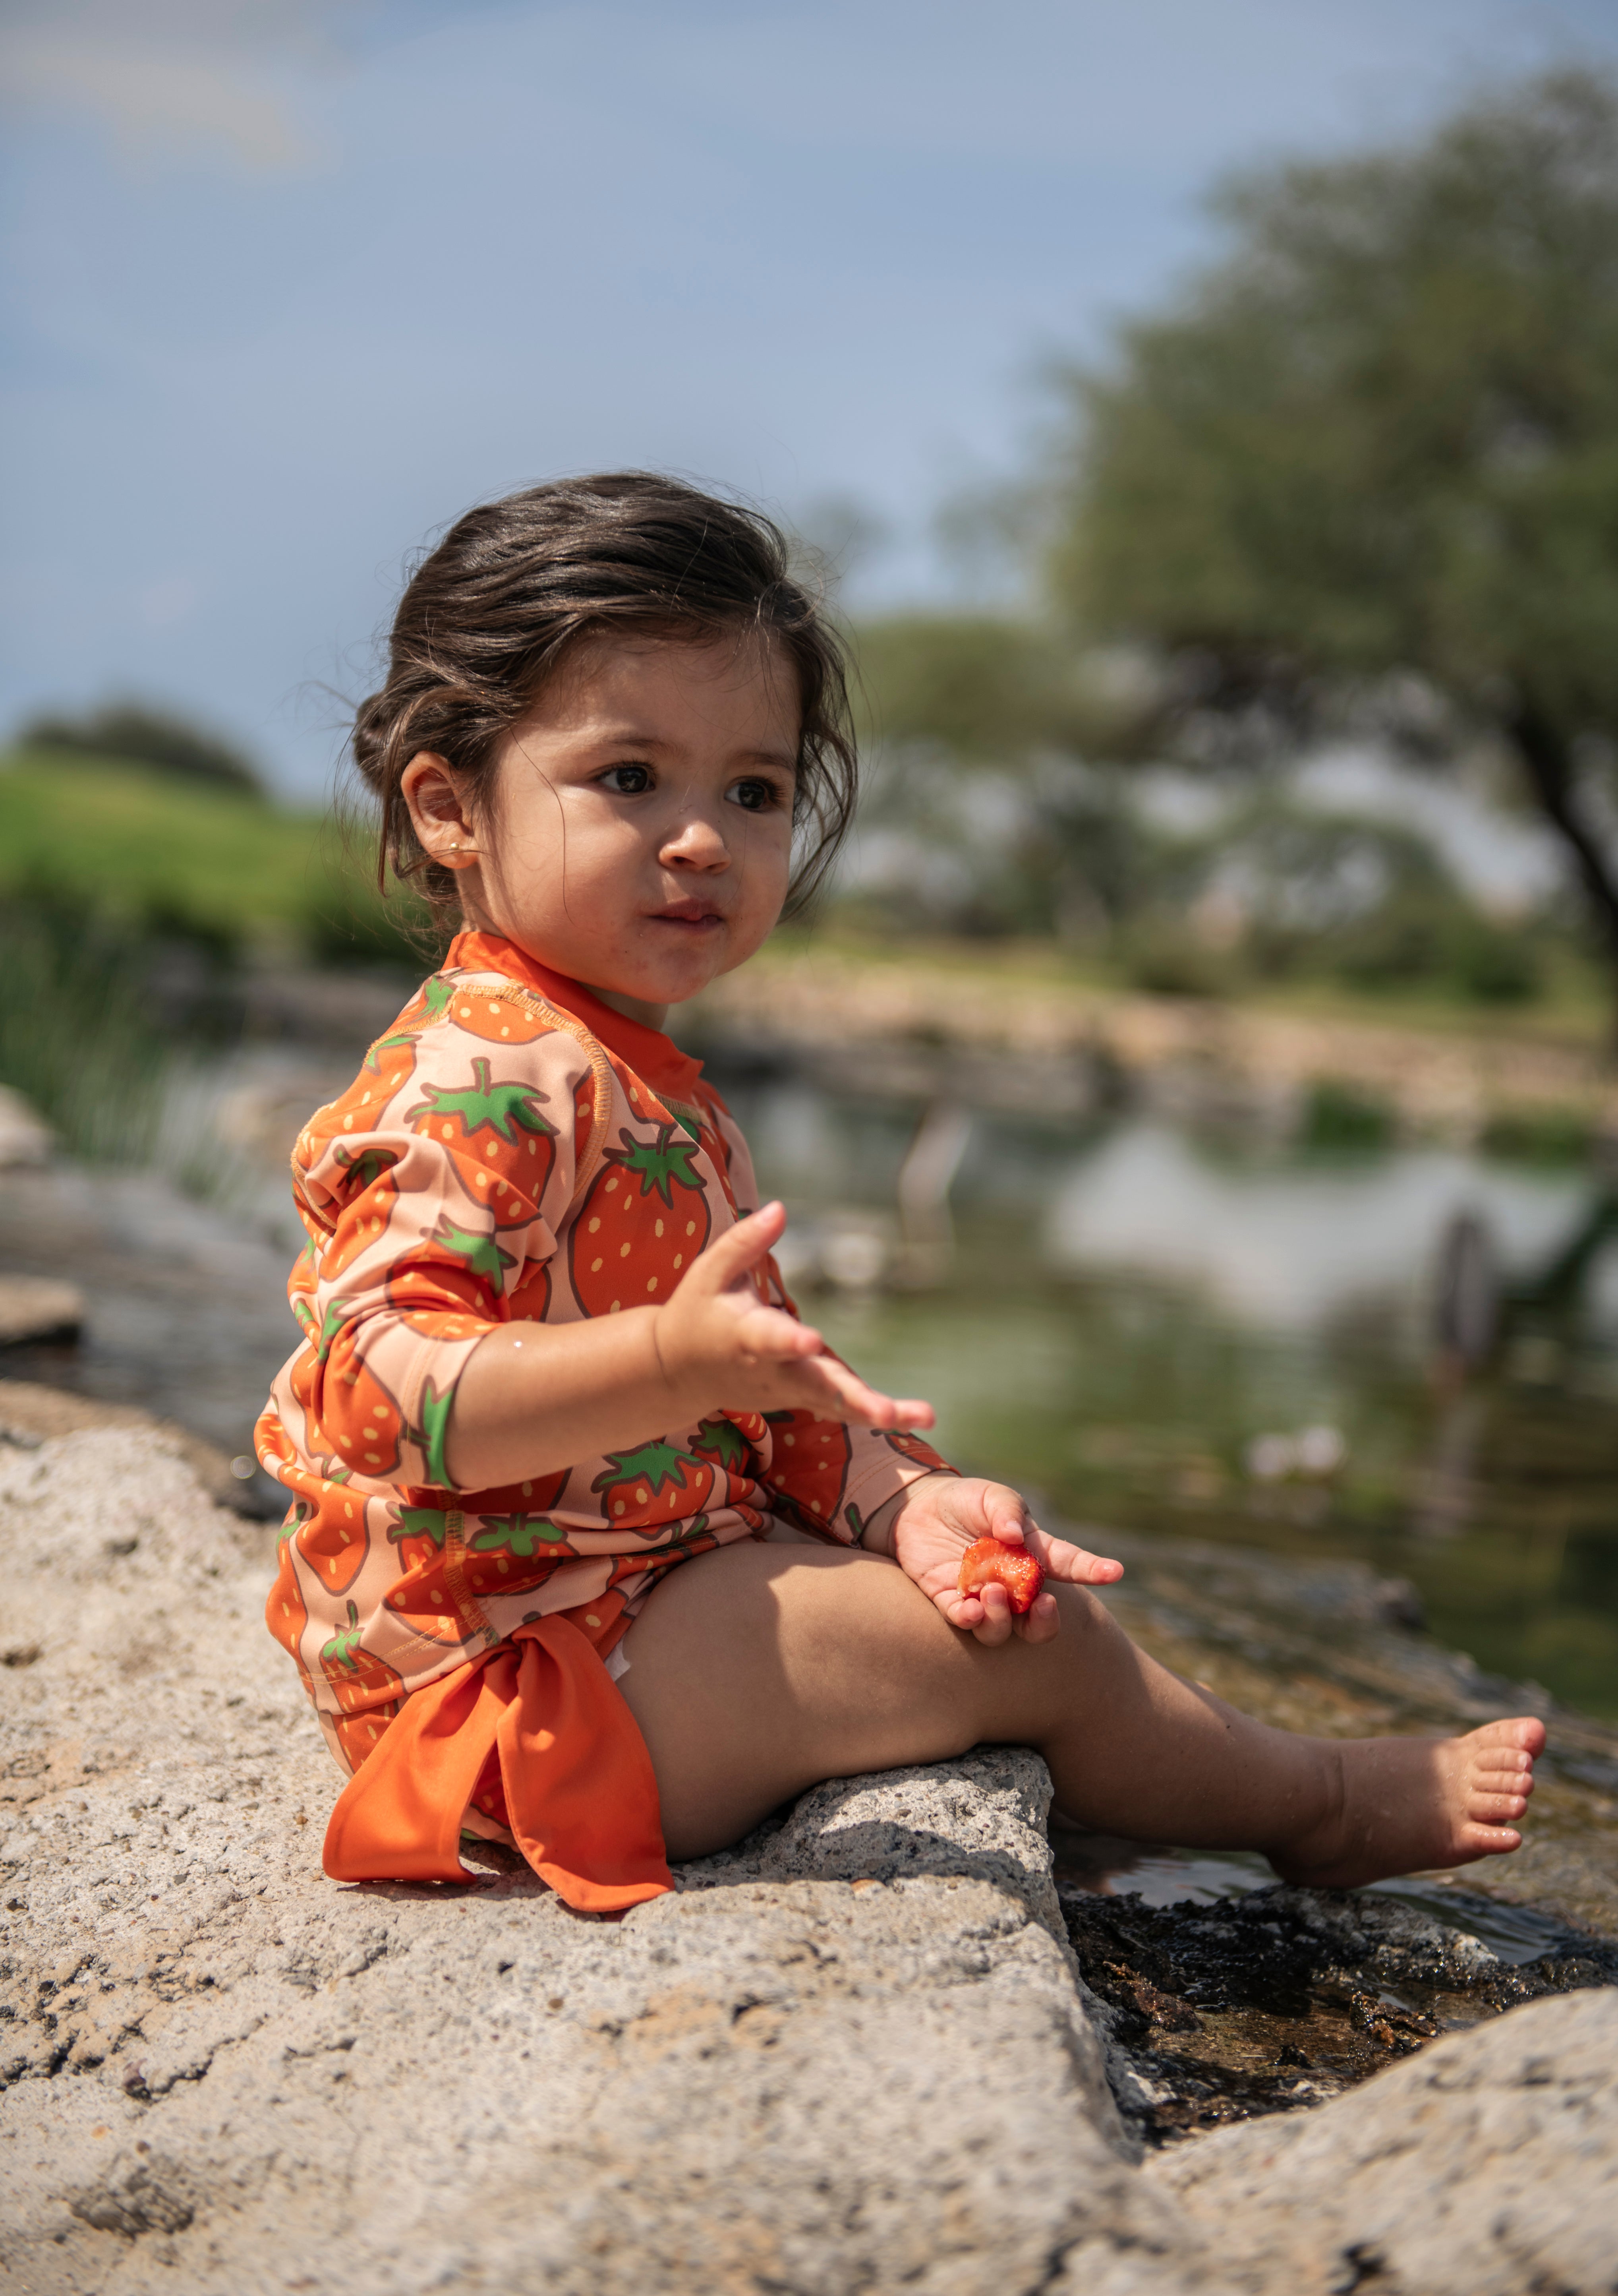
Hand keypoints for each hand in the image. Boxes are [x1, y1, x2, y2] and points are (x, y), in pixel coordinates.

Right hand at [653, 1202, 934, 1431]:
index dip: (789, 1342)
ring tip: (925, 1416)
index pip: (769, 1340)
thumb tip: (780, 1209)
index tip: (811, 1341)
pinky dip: (875, 1415)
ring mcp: (788, 1390)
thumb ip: (745, 1242)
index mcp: (746, 1336)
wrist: (679, 1372)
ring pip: (835, 1404)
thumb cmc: (698, 1311)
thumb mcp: (711, 1271)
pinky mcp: (802, 1398)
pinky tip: (916, 1416)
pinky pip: (840, 1409)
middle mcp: (772, 1370)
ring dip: (877, 1411)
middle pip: (815, 1386)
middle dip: (851, 1399)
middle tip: (886, 1413)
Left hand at [877, 1474, 1122, 1645]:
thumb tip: (1015, 1532)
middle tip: (1044, 1604)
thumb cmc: (965, 1501)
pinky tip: (969, 1609)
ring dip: (1001, 1618)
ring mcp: (983, 1597)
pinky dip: (970, 1620)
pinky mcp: (950, 1602)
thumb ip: (1005, 1509)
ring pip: (1003, 1629)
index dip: (1092, 1569)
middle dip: (1046, 1621)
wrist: (918, 1509)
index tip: (1114, 1571)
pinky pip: (966, 1623)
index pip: (1068, 1564)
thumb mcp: (989, 1494)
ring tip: (991, 1592)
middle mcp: (1012, 1584)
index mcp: (1032, 1553)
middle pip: (1039, 1620)